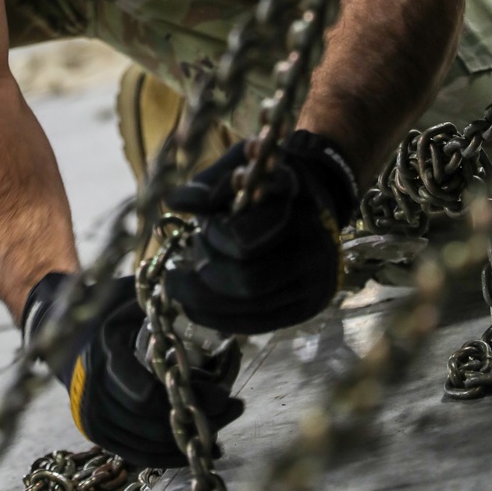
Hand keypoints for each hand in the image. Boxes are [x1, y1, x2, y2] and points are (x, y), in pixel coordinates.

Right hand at [22, 273, 243, 467]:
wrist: (60, 338)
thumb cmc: (103, 313)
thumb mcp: (126, 298)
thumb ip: (157, 302)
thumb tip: (199, 294)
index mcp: (105, 355)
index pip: (147, 395)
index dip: (189, 399)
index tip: (224, 394)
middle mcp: (94, 392)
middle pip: (154, 422)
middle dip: (197, 421)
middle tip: (234, 409)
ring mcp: (93, 417)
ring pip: (147, 444)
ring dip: (187, 443)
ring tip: (222, 431)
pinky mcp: (97, 433)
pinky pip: (135, 455)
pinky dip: (166, 456)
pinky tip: (192, 450)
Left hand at [164, 131, 358, 334]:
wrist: (317, 197)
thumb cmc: (268, 180)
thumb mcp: (241, 166)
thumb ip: (208, 185)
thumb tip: (174, 202)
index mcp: (297, 203)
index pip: (245, 237)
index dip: (214, 236)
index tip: (202, 225)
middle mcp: (315, 244)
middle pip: (248, 280)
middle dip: (207, 271)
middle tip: (190, 253)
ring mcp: (316, 280)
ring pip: (251, 307)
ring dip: (205, 298)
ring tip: (178, 282)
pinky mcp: (307, 306)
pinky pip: (258, 324)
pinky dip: (218, 318)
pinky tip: (192, 305)